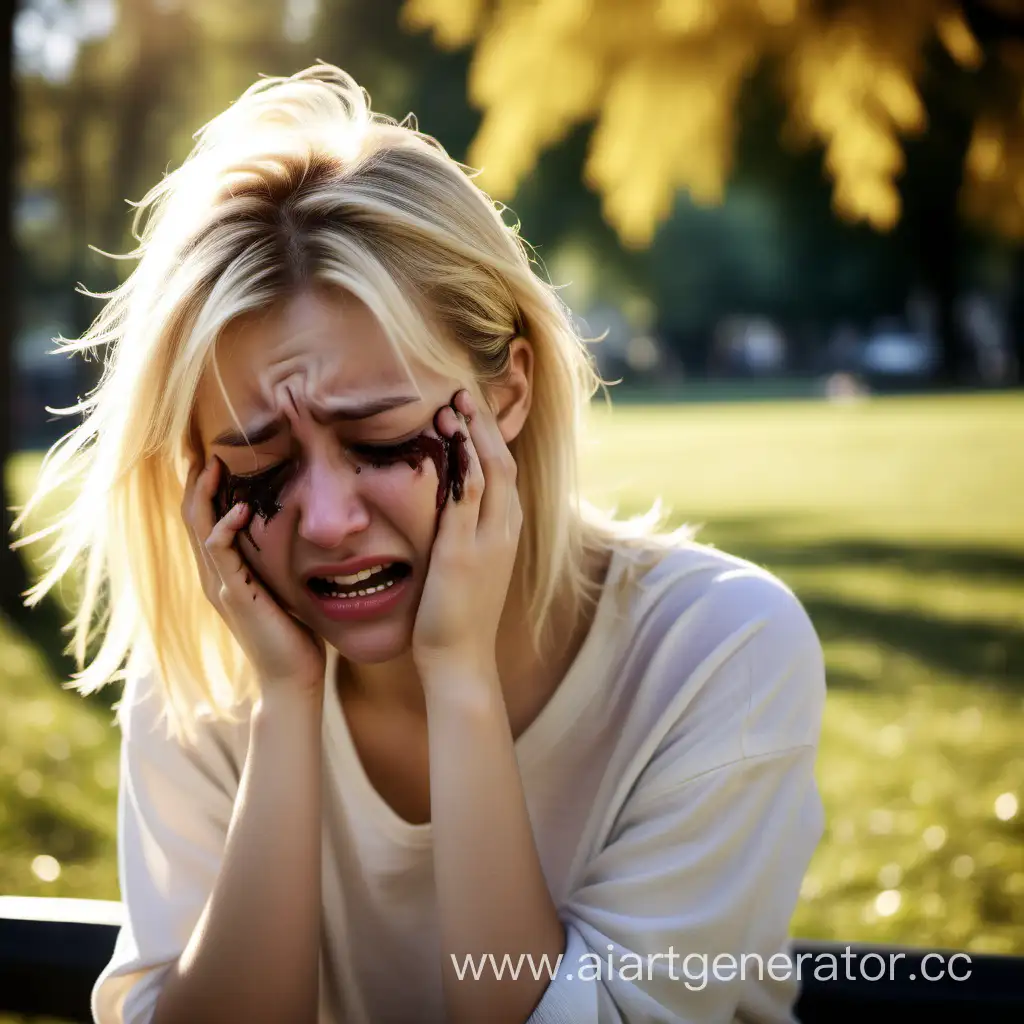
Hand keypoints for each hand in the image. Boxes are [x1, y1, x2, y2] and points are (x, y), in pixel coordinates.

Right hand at [181, 455, 326, 701]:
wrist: (293, 676)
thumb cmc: (294, 631)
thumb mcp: (282, 584)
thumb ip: (275, 560)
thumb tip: (297, 528)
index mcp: (223, 573)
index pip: (203, 520)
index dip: (204, 488)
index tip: (216, 456)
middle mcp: (213, 577)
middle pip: (191, 518)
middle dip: (198, 482)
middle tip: (208, 449)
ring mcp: (219, 587)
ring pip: (199, 530)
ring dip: (205, 495)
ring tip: (215, 466)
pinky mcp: (234, 597)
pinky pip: (219, 554)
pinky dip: (225, 528)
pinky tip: (239, 508)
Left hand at [411, 389, 522, 679]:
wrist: (461, 659)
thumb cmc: (457, 617)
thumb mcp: (466, 567)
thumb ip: (462, 535)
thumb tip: (444, 511)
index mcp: (506, 532)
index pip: (504, 471)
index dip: (489, 437)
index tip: (467, 410)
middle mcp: (505, 530)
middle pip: (504, 460)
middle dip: (484, 424)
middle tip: (461, 391)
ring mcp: (489, 539)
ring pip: (491, 469)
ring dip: (473, 432)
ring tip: (452, 401)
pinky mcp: (464, 551)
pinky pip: (468, 494)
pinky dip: (461, 459)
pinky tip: (446, 434)